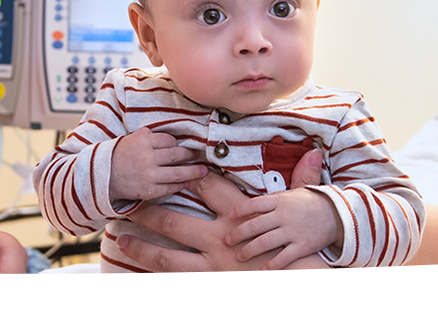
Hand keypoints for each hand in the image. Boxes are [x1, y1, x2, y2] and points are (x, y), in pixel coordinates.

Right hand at [109, 128, 206, 200]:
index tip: (180, 146)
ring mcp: (150, 174)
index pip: (169, 140)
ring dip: (193, 171)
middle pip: (177, 155)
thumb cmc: (116, 156)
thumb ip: (149, 136)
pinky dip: (181, 184)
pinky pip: (170, 187)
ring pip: (178, 172)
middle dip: (191, 155)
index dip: (176, 143)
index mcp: (144, 141)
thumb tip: (169, 138)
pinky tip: (187, 182)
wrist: (102, 176)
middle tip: (199, 155)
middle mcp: (148, 156)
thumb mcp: (130, 138)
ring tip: (203, 170)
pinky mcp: (149, 190)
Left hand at [118, 171, 335, 273]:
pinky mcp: (216, 287)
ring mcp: (215, 267)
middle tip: (128, 208)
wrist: (308, 284)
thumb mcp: (305, 209)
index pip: (208, 190)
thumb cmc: (306, 248)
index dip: (186, 178)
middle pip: (177, 224)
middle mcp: (222, 241)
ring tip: (122, 242)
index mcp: (241, 217)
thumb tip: (315, 150)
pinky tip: (143, 278)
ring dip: (144, 250)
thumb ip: (303, 180)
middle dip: (150, 215)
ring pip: (170, 259)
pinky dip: (163, 282)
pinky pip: (183, 284)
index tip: (167, 169)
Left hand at [231, 150, 336, 272]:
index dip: (241, 210)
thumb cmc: (316, 203)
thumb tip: (312, 151)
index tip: (230, 216)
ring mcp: (293, 232)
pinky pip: (284, 257)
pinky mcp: (302, 246)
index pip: (255, 203)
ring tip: (240, 256)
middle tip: (227, 240)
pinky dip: (273, 264)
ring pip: (266, 242)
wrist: (341, 217)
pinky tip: (263, 269)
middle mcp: (284, 216)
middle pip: (256, 225)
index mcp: (281, 200)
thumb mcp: (304, 188)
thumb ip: (297, 175)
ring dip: (250, 250)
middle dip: (239, 234)